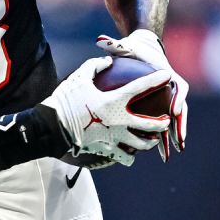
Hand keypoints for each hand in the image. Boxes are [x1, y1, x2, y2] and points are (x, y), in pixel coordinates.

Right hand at [41, 56, 170, 166]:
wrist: (52, 128)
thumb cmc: (65, 101)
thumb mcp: (78, 78)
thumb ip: (95, 66)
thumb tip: (107, 61)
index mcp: (114, 101)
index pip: (141, 87)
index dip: (156, 80)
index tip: (167, 75)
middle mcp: (119, 121)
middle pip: (150, 124)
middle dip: (162, 122)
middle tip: (166, 120)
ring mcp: (115, 138)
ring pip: (142, 144)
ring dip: (150, 142)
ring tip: (152, 140)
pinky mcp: (107, 150)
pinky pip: (124, 157)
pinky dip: (129, 156)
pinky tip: (129, 155)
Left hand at [97, 29, 188, 159]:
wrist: (143, 48)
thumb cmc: (134, 49)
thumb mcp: (125, 47)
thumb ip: (114, 45)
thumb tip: (100, 40)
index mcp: (167, 73)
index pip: (178, 86)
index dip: (178, 98)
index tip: (174, 110)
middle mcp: (172, 86)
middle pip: (180, 107)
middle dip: (180, 124)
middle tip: (179, 140)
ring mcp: (168, 96)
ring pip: (175, 118)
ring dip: (175, 134)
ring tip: (175, 151)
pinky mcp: (162, 103)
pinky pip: (164, 120)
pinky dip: (164, 135)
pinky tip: (161, 151)